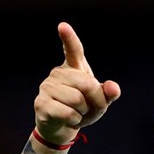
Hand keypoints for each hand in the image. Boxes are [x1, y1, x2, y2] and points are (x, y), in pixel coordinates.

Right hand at [33, 22, 120, 144]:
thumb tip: (113, 87)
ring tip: (77, 113)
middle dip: (96, 101)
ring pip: (77, 100)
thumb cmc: (82, 110)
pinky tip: (69, 119)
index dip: (69, 38)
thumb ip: (109, 93)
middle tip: (90, 108)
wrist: (61, 128)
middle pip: (88, 84)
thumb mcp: (100, 102)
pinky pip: (68, 113)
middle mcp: (58, 73)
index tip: (63, 26)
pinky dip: (75, 120)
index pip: (73, 50)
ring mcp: (47, 87)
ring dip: (84, 113)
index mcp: (73, 67)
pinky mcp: (41, 103)